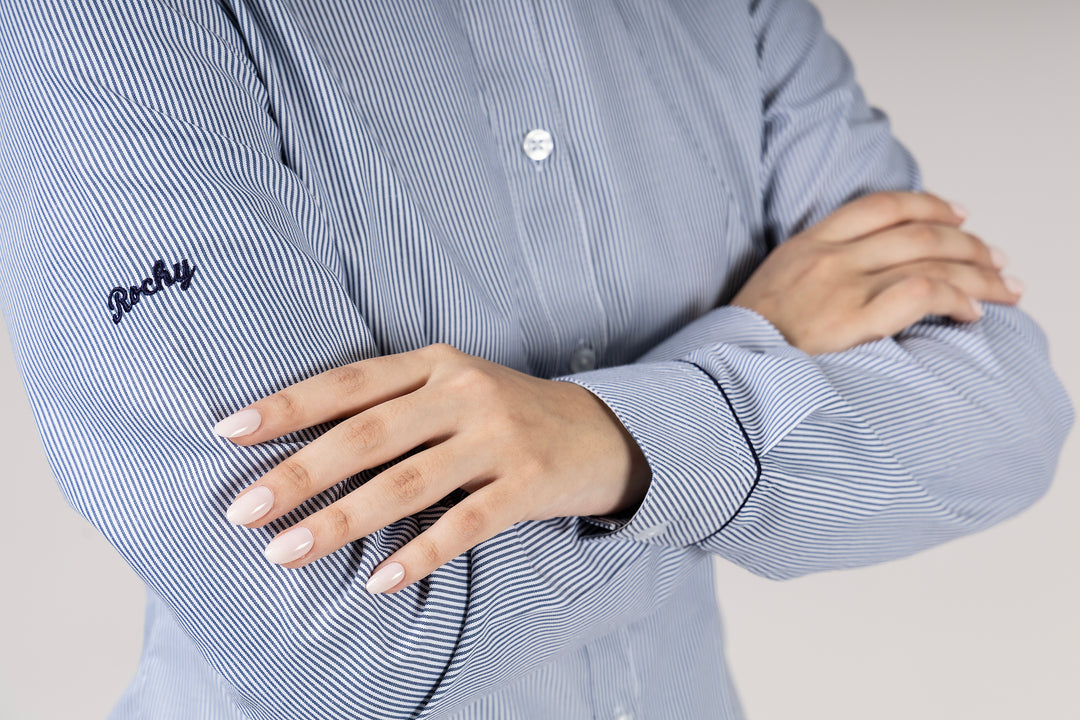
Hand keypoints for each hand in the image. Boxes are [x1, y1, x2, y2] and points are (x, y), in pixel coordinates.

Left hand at [214, 343, 649, 592]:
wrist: (598, 432)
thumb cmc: (505, 413)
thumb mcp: (454, 387)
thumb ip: (393, 403)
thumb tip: (303, 443)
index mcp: (436, 364)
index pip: (350, 382)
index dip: (289, 405)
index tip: (230, 431)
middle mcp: (464, 393)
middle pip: (369, 434)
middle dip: (300, 473)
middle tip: (244, 510)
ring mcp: (498, 439)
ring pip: (408, 482)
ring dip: (342, 520)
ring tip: (286, 552)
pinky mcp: (526, 485)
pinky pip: (464, 525)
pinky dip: (419, 553)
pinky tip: (380, 581)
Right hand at [730, 191, 1023, 354]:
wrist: (722, 367)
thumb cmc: (747, 341)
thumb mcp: (772, 287)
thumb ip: (811, 271)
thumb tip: (858, 277)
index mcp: (806, 245)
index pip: (880, 206)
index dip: (928, 204)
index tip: (959, 216)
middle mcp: (827, 258)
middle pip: (918, 231)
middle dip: (969, 243)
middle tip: (996, 258)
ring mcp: (840, 286)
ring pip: (930, 260)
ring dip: (978, 272)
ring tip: (1005, 286)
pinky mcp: (852, 320)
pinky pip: (921, 294)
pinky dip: (957, 299)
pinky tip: (974, 312)